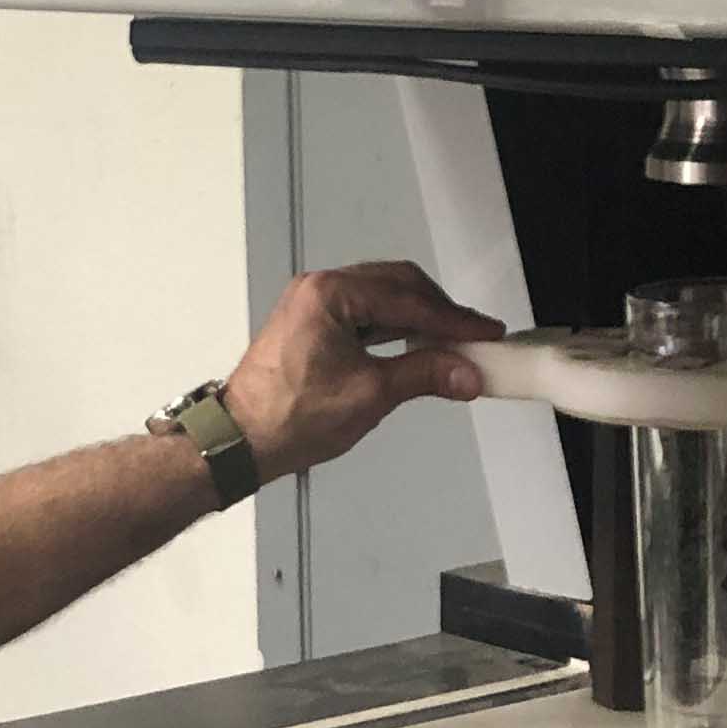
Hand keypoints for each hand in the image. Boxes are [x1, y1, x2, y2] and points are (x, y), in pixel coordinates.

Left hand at [222, 262, 504, 486]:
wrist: (242, 441)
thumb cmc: (286, 417)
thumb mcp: (370, 395)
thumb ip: (425, 375)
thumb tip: (466, 373)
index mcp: (329, 294)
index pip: (408, 298)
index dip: (453, 319)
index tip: (484, 333)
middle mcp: (318, 290)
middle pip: (397, 286)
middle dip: (439, 312)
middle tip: (473, 338)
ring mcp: (313, 306)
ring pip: (382, 298)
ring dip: (418, 319)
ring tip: (451, 345)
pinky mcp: (311, 326)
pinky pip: (364, 315)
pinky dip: (394, 328)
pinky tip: (416, 346)